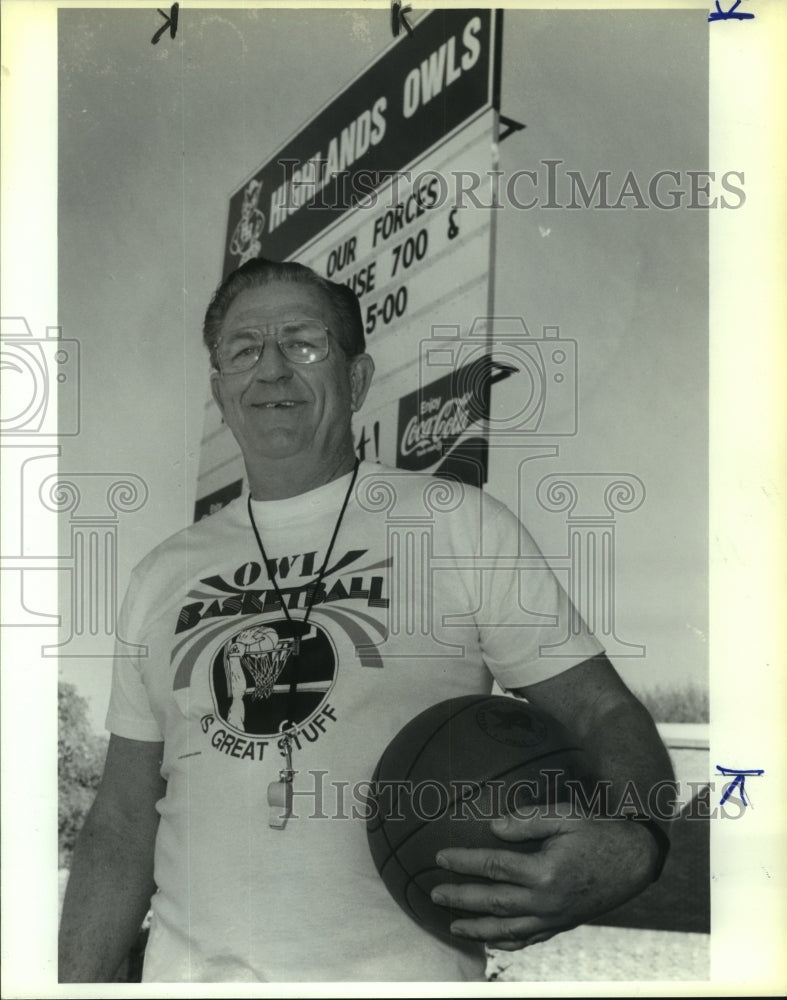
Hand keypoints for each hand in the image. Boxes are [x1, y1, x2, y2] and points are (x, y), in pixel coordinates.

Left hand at [430, 805, 660, 949]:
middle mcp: (547, 900)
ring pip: (508, 928)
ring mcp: (555, 917)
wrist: (635, 860)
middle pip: (494, 902)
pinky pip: (529, 939)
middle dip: (461, 898)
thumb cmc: (599, 830)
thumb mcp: (566, 815)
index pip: (494, 867)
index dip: (464, 862)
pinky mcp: (563, 924)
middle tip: (434, 894)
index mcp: (545, 871)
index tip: (440, 857)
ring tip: (452, 925)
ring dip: (477, 927)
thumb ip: (528, 820)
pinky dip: (507, 942)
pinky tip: (490, 940)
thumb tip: (494, 826)